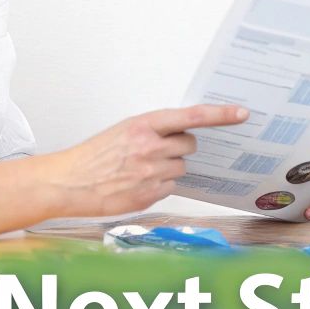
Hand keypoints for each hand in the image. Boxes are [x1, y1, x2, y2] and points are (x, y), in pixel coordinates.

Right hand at [51, 104, 248, 216]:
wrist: (69, 182)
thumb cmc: (92, 156)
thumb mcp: (122, 131)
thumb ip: (152, 130)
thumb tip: (179, 134)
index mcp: (143, 125)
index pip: (192, 117)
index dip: (220, 115)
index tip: (240, 113)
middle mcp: (150, 148)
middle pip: (189, 145)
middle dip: (179, 147)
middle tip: (157, 150)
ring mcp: (151, 173)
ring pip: (180, 167)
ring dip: (167, 168)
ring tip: (139, 169)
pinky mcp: (149, 195)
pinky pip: (170, 187)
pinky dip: (159, 185)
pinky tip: (137, 183)